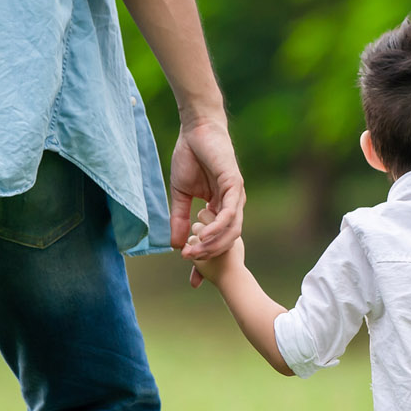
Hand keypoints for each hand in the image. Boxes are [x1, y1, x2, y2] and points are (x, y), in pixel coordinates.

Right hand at [169, 113, 244, 286]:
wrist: (195, 130)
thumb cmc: (189, 157)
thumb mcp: (180, 194)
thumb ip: (180, 219)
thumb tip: (175, 244)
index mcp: (220, 208)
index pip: (216, 240)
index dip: (205, 260)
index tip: (193, 281)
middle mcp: (232, 205)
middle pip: (227, 240)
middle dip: (210, 256)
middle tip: (191, 266)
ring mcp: (236, 196)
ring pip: (231, 230)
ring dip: (213, 244)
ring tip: (195, 254)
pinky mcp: (234, 184)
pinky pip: (229, 212)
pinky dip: (218, 226)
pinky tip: (204, 235)